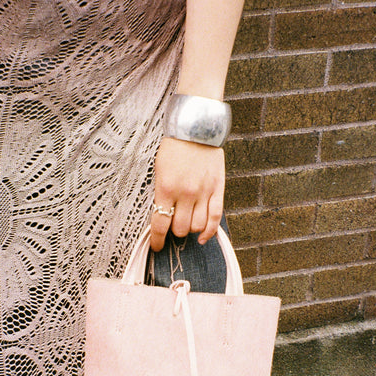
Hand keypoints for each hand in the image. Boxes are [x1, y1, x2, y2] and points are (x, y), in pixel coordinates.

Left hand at [150, 137, 224, 251]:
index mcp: (166, 188)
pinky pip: (216, 217)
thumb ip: (162, 194)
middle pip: (180, 228)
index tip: (157, 246)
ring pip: (197, 226)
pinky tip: (203, 237)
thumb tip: (163, 216)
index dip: (157, 240)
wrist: (196, 128)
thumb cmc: (174, 148)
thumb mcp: (159, 170)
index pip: (160, 224)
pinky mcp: (218, 189)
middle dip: (174, 231)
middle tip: (173, 226)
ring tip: (187, 223)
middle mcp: (185, 193)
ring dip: (190, 229)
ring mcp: (203, 192)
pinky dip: (210, 232)